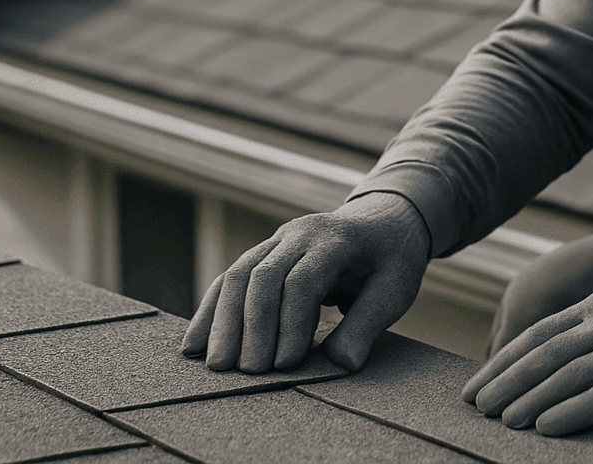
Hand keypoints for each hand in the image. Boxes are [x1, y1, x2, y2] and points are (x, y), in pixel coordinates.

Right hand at [181, 192, 430, 373]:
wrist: (384, 219)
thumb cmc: (392, 258)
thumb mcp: (396, 287)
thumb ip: (369, 323)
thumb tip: (341, 365)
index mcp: (337, 239)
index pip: (303, 280)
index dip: (291, 324)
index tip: (287, 365)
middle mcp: (301, 233)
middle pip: (262, 276)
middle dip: (251, 326)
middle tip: (247, 372)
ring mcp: (278, 239)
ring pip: (238, 274)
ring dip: (223, 321)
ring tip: (216, 366)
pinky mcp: (264, 253)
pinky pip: (230, 278)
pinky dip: (212, 310)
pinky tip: (196, 343)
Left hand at [461, 281, 592, 436]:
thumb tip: (549, 369)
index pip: (540, 334)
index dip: (506, 360)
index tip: (480, 382)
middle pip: (543, 353)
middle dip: (506, 381)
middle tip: (477, 405)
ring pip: (565, 376)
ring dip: (528, 400)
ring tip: (503, 421)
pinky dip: (569, 412)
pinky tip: (544, 427)